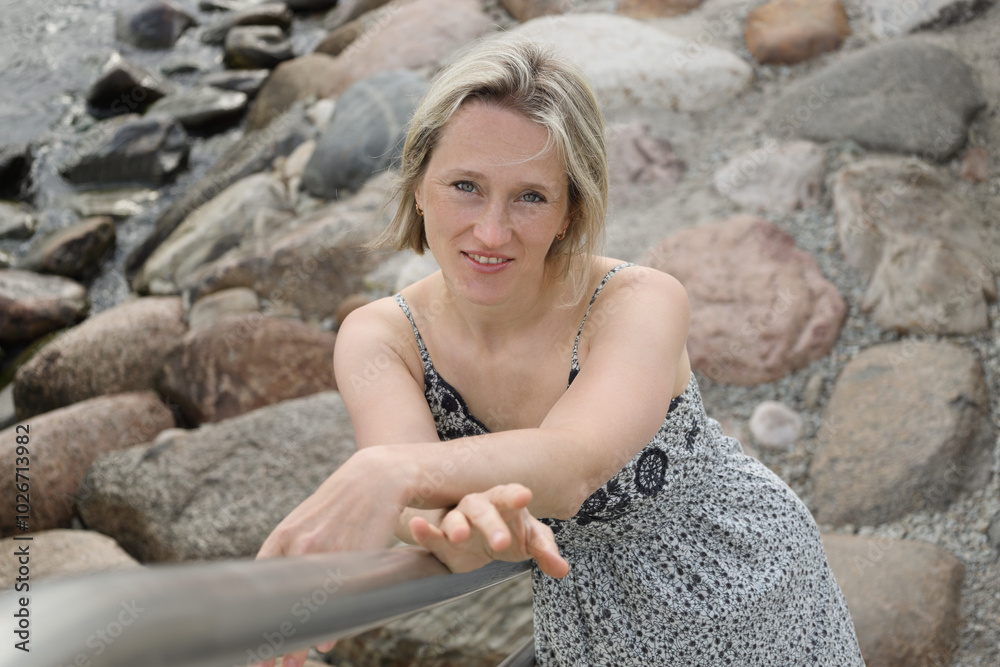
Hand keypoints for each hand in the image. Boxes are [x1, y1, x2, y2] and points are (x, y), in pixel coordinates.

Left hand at [254, 448, 408, 666]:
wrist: (376, 477)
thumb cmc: (339, 504)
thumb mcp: (306, 520)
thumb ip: (289, 549)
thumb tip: (273, 583)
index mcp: (284, 536)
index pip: (259, 586)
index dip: (252, 618)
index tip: (247, 645)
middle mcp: (301, 544)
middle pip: (280, 603)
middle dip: (270, 640)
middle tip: (261, 666)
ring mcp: (328, 551)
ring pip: (308, 608)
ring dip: (298, 642)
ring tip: (291, 665)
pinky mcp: (356, 557)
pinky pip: (339, 600)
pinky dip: (330, 626)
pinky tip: (324, 644)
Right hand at [410, 484, 569, 578]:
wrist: (477, 536)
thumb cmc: (508, 529)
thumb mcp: (530, 538)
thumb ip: (545, 550)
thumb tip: (562, 570)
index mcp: (504, 501)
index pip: (510, 495)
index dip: (516, 495)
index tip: (524, 496)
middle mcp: (479, 506)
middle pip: (484, 510)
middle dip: (492, 525)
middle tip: (502, 542)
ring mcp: (458, 519)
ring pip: (455, 520)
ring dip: (457, 527)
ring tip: (459, 536)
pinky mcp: (440, 538)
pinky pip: (430, 534)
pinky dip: (422, 530)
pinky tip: (415, 526)